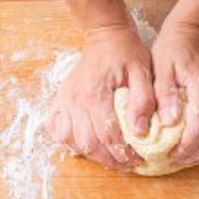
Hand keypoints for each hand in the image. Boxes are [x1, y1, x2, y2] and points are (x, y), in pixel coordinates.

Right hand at [45, 26, 154, 169]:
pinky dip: (68, 142)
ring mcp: (64, 101)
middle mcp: (75, 99)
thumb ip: (143, 101)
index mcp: (96, 93)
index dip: (124, 153)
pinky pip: (55, 130)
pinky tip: (84, 143)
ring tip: (109, 156)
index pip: (108, 135)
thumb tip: (140, 131)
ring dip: (90, 154)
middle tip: (127, 163)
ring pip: (70, 141)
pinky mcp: (59, 101)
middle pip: (88, 143)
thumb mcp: (143, 72)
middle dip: (109, 159)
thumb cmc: (126, 53)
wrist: (104, 35)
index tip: (138, 160)